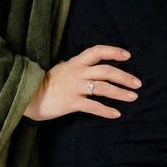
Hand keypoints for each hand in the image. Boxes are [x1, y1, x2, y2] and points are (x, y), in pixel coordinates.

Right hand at [23, 45, 142, 121]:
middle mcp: (77, 72)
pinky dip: (106, 110)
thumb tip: (91, 66)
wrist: (28, 96)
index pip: (97, 51)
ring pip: (103, 88)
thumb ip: (77, 66)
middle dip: (125, 77)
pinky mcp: (71, 103)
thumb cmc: (46, 83)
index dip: (113, 52)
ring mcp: (74, 87)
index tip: (128, 56)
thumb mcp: (62, 68)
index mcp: (75, 62)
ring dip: (120, 93)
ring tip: (132, 98)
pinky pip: (93, 106)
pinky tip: (116, 114)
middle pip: (106, 71)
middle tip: (138, 84)